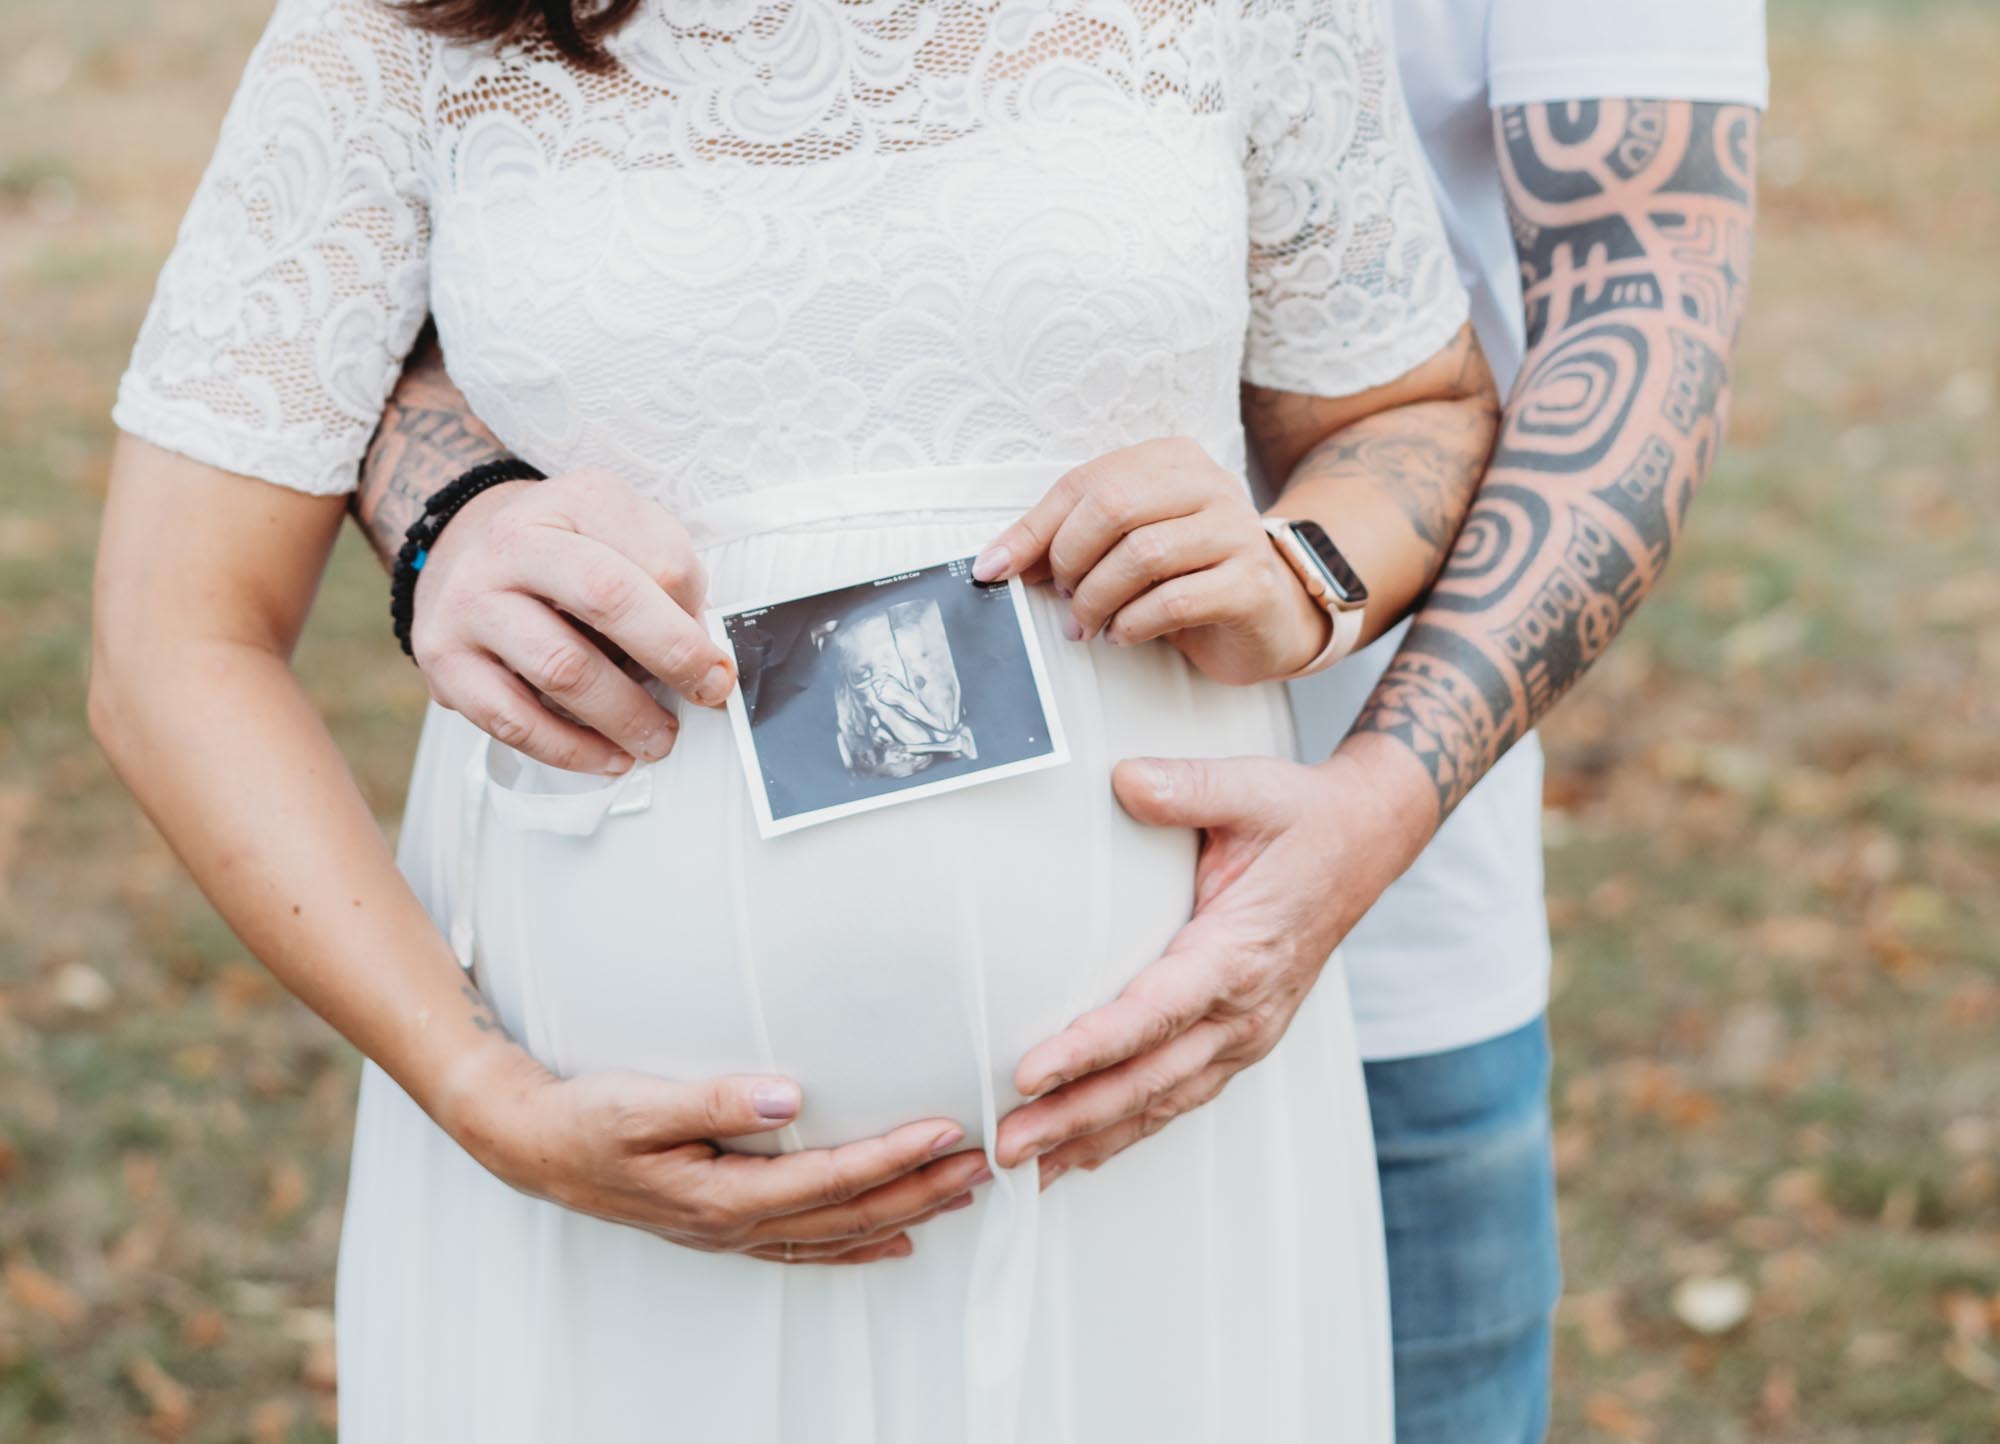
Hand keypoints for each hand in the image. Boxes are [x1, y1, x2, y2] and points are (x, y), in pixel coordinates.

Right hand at [410, 469, 736, 775]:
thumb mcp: (624, 529)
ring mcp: (471, 605)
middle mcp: (512, 546)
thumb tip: (698, 649)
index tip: (718, 664)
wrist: (466, 549)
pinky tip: (609, 756)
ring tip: (658, 738)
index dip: (693, 619)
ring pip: (562, 670)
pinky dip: (572, 750)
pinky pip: (515, 721)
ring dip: (625, 716)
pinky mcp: (446, 663)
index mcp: (572, 502)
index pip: (651, 558)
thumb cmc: (564, 547)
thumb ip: (670, 573)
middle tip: (705, 695)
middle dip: (669, 658)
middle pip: (606, 599)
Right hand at [441, 1050, 994, 1265]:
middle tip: (985, 1162)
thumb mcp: (641, 1101)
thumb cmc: (583, 1118)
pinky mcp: (725, 1224)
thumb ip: (715, 1101)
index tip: (946, 1128)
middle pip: (849, 1215)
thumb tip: (789, 1093)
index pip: (829, 1179)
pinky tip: (896, 1239)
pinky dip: (859, 1247)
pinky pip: (807, 1247)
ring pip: (837, 1236)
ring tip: (964, 1192)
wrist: (529, 1144)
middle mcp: (734, 1223)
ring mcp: (731, 1232)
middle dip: (921, 1188)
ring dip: (904, 1213)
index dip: (891, 1156)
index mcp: (720, 1195)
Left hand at [970, 438, 1328, 684]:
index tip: (996, 570)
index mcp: (1171, 460)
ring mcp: (1237, 530)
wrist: (1273, 614)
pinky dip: (1134, 624)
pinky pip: (1174, 601)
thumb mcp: (1125, 546)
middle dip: (1072, 562)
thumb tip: (997, 561)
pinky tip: (1125, 634)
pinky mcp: (1251, 582)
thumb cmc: (1188, 576)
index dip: (1033, 530)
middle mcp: (1208, 483)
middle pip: (1113, 507)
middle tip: (1065, 599)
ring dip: (1099, 600)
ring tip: (1089, 625)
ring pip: (1143, 554)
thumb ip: (1071, 540)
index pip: (1085, 482)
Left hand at [991, 736, 1436, 1182]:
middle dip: (1072, 1117)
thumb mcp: (1250, 788)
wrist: (1367, 843)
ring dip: (1090, 1140)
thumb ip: (1185, 786)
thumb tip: (1123, 779)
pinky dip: (1126, 1132)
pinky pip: (1178, 1098)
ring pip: (1162, 1103)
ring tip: (1024, 1170)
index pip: (1154, 1013)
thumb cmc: (1301, 816)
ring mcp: (1247, 1034)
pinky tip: (1077, 1155)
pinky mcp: (1240, 1040)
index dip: (1090, 1049)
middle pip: (1149, 1080)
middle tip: (1003, 1145)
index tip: (1029, 1073)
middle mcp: (1246, 1009)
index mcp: (1240, 952)